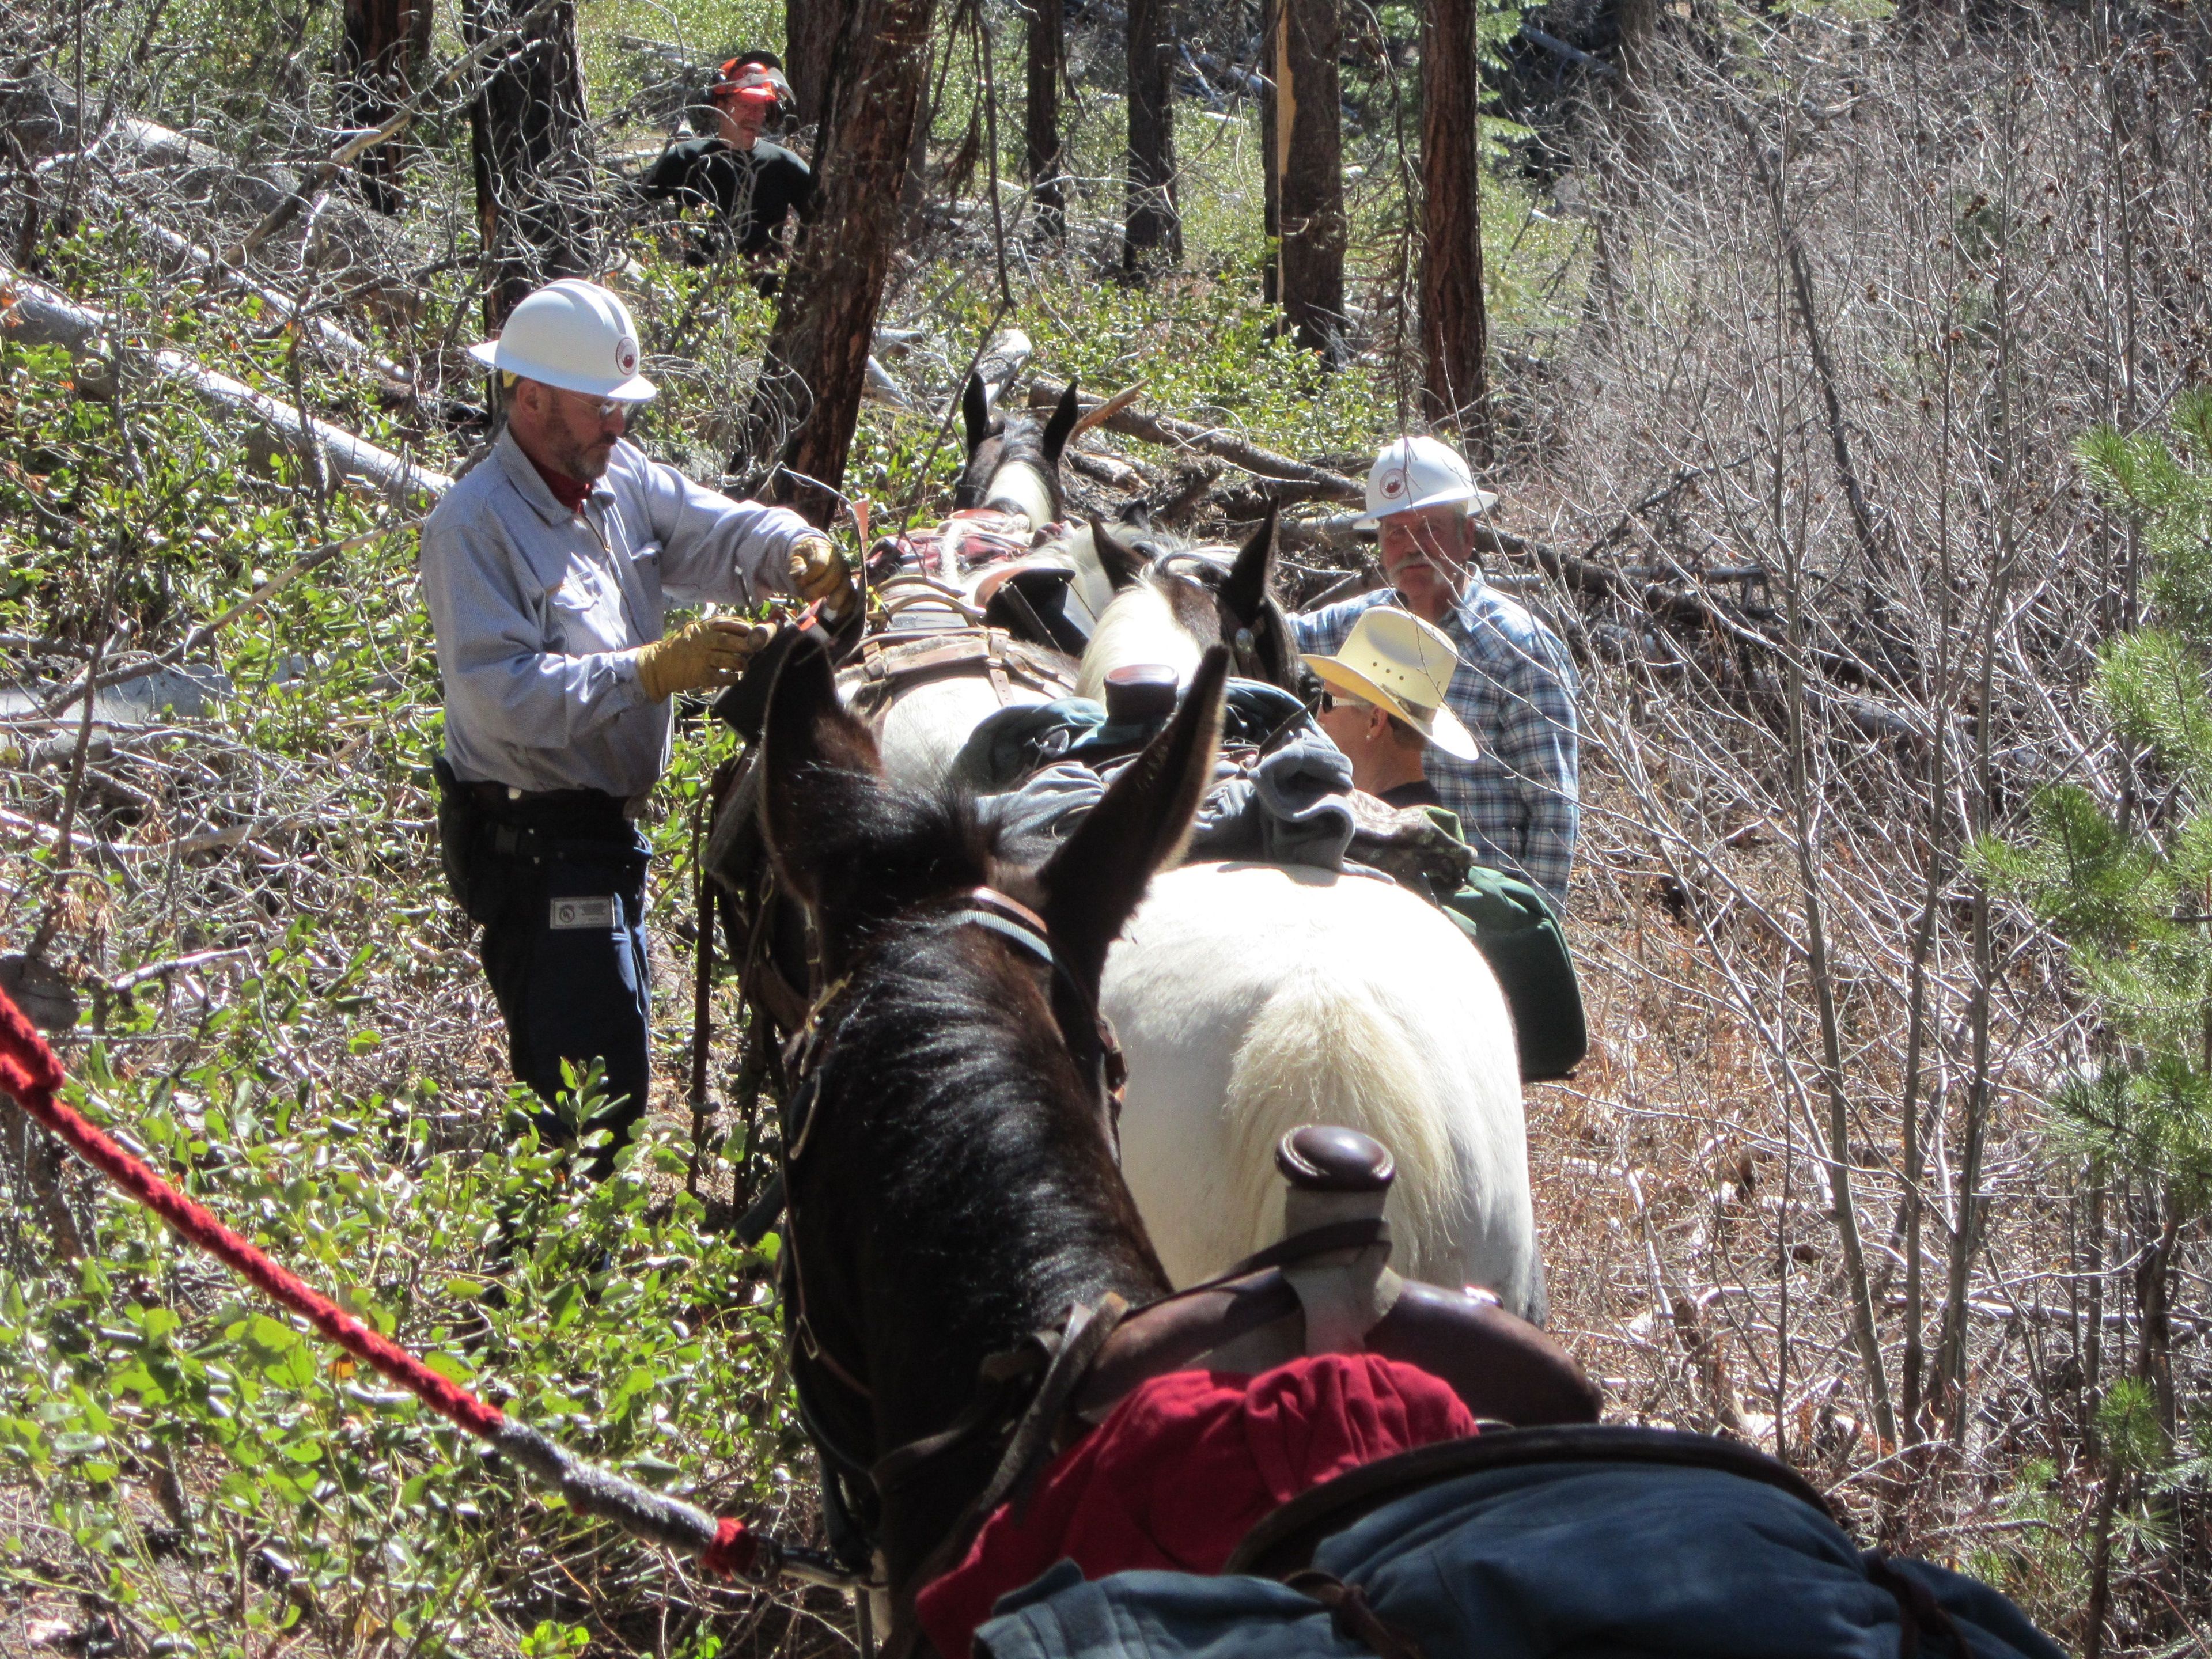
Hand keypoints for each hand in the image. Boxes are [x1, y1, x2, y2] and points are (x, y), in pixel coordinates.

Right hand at [635, 616, 772, 700]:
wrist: (657, 666)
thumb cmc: (683, 649)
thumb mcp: (696, 632)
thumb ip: (716, 630)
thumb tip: (746, 631)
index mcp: (703, 628)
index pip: (729, 623)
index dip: (745, 628)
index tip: (755, 632)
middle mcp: (702, 640)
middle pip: (730, 641)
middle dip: (747, 645)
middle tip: (755, 650)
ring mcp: (700, 658)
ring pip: (729, 659)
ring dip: (742, 664)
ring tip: (743, 666)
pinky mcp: (700, 675)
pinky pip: (723, 677)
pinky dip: (733, 678)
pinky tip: (734, 677)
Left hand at [788, 533, 855, 616]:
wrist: (813, 558)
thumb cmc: (803, 559)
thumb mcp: (794, 558)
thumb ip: (795, 565)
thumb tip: (799, 574)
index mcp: (824, 551)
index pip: (819, 564)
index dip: (808, 576)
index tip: (798, 583)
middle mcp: (838, 561)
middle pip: (835, 576)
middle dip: (820, 589)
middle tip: (806, 597)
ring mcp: (845, 574)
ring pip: (846, 586)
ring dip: (837, 598)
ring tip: (828, 606)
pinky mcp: (848, 586)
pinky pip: (853, 596)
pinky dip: (848, 606)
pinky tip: (840, 613)